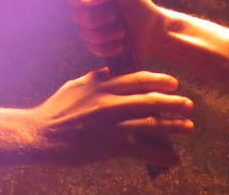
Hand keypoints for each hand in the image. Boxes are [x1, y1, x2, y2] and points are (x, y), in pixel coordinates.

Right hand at [29, 68, 191, 165]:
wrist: (39, 134)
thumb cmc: (56, 110)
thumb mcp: (76, 86)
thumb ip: (97, 78)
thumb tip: (114, 70)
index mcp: (102, 84)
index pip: (137, 78)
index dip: (159, 80)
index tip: (173, 83)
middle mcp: (110, 102)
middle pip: (150, 99)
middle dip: (173, 102)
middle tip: (188, 104)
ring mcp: (111, 124)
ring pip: (150, 123)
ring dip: (173, 125)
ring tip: (188, 126)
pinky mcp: (110, 146)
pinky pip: (141, 150)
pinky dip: (160, 155)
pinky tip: (173, 159)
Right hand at [61, 0, 168, 59]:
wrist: (154, 32)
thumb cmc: (141, 7)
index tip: (87, 2)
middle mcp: (88, 10)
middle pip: (74, 15)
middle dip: (95, 19)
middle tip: (114, 17)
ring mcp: (91, 29)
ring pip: (83, 34)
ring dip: (104, 35)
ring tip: (122, 33)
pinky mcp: (96, 45)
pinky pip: (91, 48)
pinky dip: (107, 48)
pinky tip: (120, 46)